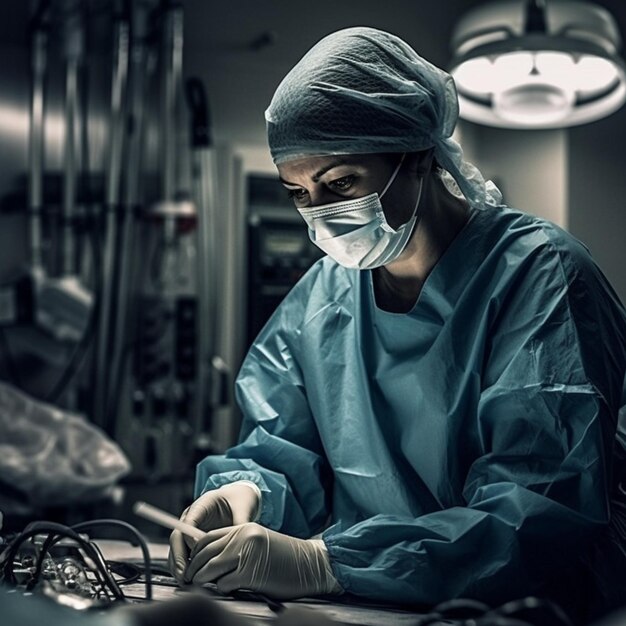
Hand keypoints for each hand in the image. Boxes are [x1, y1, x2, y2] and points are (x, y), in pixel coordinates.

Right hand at [168, 481, 259, 581]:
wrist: (239, 497)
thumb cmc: (240, 500)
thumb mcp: (243, 507)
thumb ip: (241, 523)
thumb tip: (242, 542)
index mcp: (202, 505)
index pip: (188, 523)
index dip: (190, 540)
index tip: (198, 555)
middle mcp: (191, 516)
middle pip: (177, 537)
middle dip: (178, 557)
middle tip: (183, 575)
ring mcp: (190, 528)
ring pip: (177, 547)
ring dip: (178, 565)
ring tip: (185, 581)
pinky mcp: (193, 539)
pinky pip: (184, 553)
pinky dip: (185, 566)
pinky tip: (190, 579)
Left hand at [184, 522, 342, 599]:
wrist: (309, 564)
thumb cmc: (285, 557)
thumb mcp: (259, 542)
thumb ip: (236, 545)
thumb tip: (210, 561)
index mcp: (244, 528)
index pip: (208, 537)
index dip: (195, 552)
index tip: (190, 562)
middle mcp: (243, 538)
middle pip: (205, 553)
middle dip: (193, 567)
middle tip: (188, 578)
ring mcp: (246, 555)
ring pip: (210, 568)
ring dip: (201, 579)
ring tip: (198, 585)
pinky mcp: (249, 574)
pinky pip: (223, 584)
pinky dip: (220, 589)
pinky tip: (225, 588)